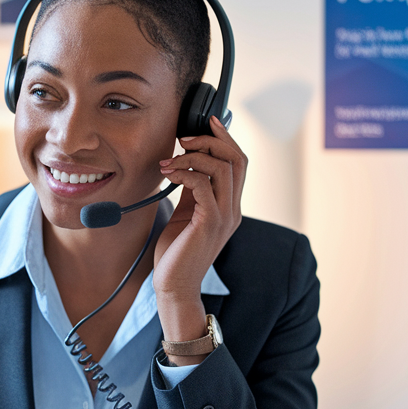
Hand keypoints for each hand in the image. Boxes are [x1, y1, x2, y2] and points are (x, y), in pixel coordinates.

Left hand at [153, 116, 245, 361]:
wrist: (174, 286)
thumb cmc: (176, 254)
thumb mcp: (186, 215)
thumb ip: (192, 192)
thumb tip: (185, 165)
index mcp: (230, 206)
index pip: (239, 163)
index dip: (226, 138)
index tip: (207, 122)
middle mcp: (233, 209)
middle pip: (237, 159)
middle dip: (211, 140)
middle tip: (185, 138)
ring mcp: (225, 216)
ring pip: (223, 168)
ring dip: (193, 156)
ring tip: (170, 161)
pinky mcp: (210, 222)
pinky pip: (203, 184)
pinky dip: (185, 172)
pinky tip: (168, 174)